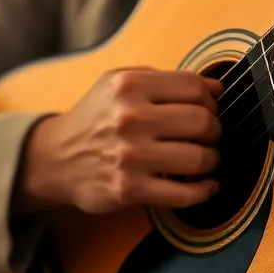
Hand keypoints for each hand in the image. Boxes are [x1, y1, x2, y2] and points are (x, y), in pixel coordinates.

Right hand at [17, 69, 222, 215]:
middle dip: (214, 129)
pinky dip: (204, 191)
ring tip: (205, 158)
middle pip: (202, 121)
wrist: (55, 158)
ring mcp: (130, 156)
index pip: (194, 86)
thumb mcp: (119, 82)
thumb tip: (218, 88)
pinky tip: (205, 186)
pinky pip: (184, 193)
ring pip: (199, 158)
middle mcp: (129, 118)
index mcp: (129, 85)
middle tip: (208, 135)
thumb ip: (167, 79)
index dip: (210, 98)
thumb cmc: (96, 117)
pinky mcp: (129, 190)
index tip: (208, 108)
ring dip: (211, 159)